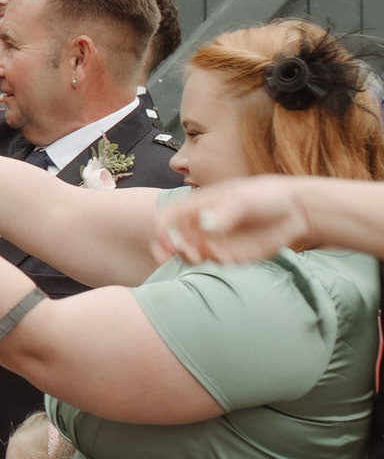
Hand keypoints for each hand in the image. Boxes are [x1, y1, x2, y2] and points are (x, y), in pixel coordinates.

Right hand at [152, 175, 313, 264]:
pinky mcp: (228, 255)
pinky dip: (210, 262)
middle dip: (169, 247)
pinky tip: (221, 257)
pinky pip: (210, 263)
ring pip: (187, 253)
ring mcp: (213, 241)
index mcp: (197, 205)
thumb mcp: (244, 198)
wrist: (297, 211)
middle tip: (183, 250)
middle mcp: (200, 224)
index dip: (161, 229)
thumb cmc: (267, 196)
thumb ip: (225, 211)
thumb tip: (204, 225)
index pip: (166, 217)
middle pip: (170, 239)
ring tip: (199, 255)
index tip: (167, 238)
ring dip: (186, 257)